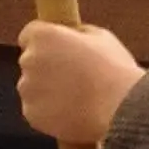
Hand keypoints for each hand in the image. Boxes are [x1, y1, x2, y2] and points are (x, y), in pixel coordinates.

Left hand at [16, 20, 141, 148]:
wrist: (120, 110)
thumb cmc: (114, 70)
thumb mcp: (101, 37)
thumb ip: (78, 33)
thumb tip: (72, 35)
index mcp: (44, 37)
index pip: (29, 34)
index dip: (45, 41)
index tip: (57, 48)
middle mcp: (29, 60)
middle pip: (31, 61)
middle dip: (46, 66)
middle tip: (72, 75)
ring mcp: (28, 89)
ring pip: (33, 87)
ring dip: (47, 89)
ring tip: (76, 97)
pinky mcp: (31, 114)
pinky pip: (37, 109)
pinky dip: (50, 111)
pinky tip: (72, 111)